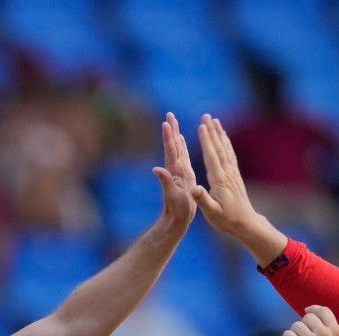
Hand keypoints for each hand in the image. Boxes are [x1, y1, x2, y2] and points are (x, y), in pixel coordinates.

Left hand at [153, 112, 197, 229]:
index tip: (166, 123)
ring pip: (176, 148)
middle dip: (171, 129)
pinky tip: (181, 139)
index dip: (169, 137)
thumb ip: (164, 181)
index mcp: (174, 172)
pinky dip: (181, 145)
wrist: (177, 219)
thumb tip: (155, 169)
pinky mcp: (182, 174)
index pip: (171, 151)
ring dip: (174, 134)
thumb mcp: (172, 196)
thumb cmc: (177, 210)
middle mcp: (174, 169)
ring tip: (172, 120)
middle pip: (172, 145)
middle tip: (169, 114)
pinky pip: (182, 155)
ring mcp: (177, 171)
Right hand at [193, 114, 263, 234]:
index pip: (211, 157)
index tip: (202, 127)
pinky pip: (230, 155)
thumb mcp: (212, 213)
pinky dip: (226, 143)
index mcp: (219, 181)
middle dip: (212, 131)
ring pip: (225, 149)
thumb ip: (203, 200)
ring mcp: (232, 173)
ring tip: (215, 120)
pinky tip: (224, 137)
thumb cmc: (226, 220)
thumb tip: (194, 189)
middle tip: (206, 116)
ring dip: (219, 134)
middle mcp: (227, 174)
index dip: (206, 141)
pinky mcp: (235, 175)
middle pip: (218, 148)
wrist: (245, 223)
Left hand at [281, 306, 338, 335]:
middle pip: (307, 317)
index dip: (313, 309)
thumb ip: (329, 332)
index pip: (324, 310)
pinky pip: (287, 334)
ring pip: (296, 325)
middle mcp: (324, 334)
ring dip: (294, 335)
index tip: (306, 310)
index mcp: (335, 332)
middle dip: (302, 326)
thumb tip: (315, 314)